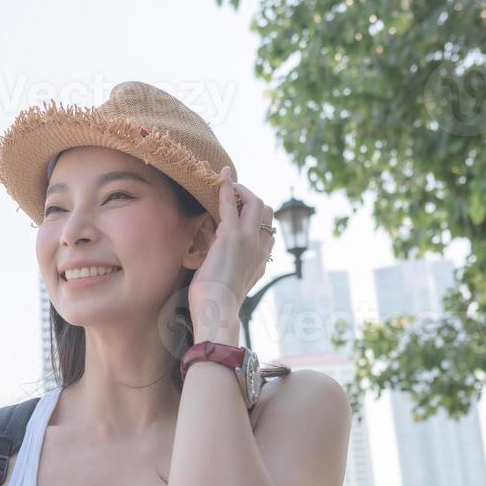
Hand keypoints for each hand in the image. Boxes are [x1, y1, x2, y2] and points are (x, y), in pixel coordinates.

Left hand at [188, 165, 274, 342]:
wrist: (217, 311)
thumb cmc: (216, 305)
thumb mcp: (230, 288)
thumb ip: (232, 274)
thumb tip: (221, 267)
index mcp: (262, 262)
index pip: (269, 232)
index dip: (256, 220)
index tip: (241, 213)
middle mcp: (261, 248)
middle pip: (267, 212)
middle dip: (251, 200)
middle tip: (233, 196)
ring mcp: (249, 240)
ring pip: (256, 202)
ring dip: (241, 191)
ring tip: (227, 186)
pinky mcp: (231, 235)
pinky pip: (230, 203)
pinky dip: (227, 186)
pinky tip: (221, 175)